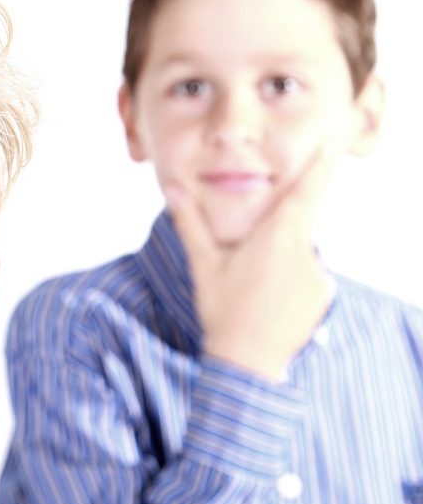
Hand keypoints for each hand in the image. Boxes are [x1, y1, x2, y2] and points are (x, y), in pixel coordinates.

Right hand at [166, 151, 333, 381]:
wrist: (249, 361)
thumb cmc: (224, 310)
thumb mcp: (204, 264)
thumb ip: (189, 223)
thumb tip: (172, 190)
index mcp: (276, 237)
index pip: (307, 190)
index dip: (321, 164)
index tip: (332, 142)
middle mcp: (304, 251)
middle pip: (298, 221)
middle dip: (277, 226)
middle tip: (251, 255)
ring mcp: (317, 274)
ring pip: (298, 250)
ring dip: (279, 257)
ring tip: (252, 288)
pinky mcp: (322, 294)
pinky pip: (307, 275)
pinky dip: (289, 280)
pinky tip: (267, 300)